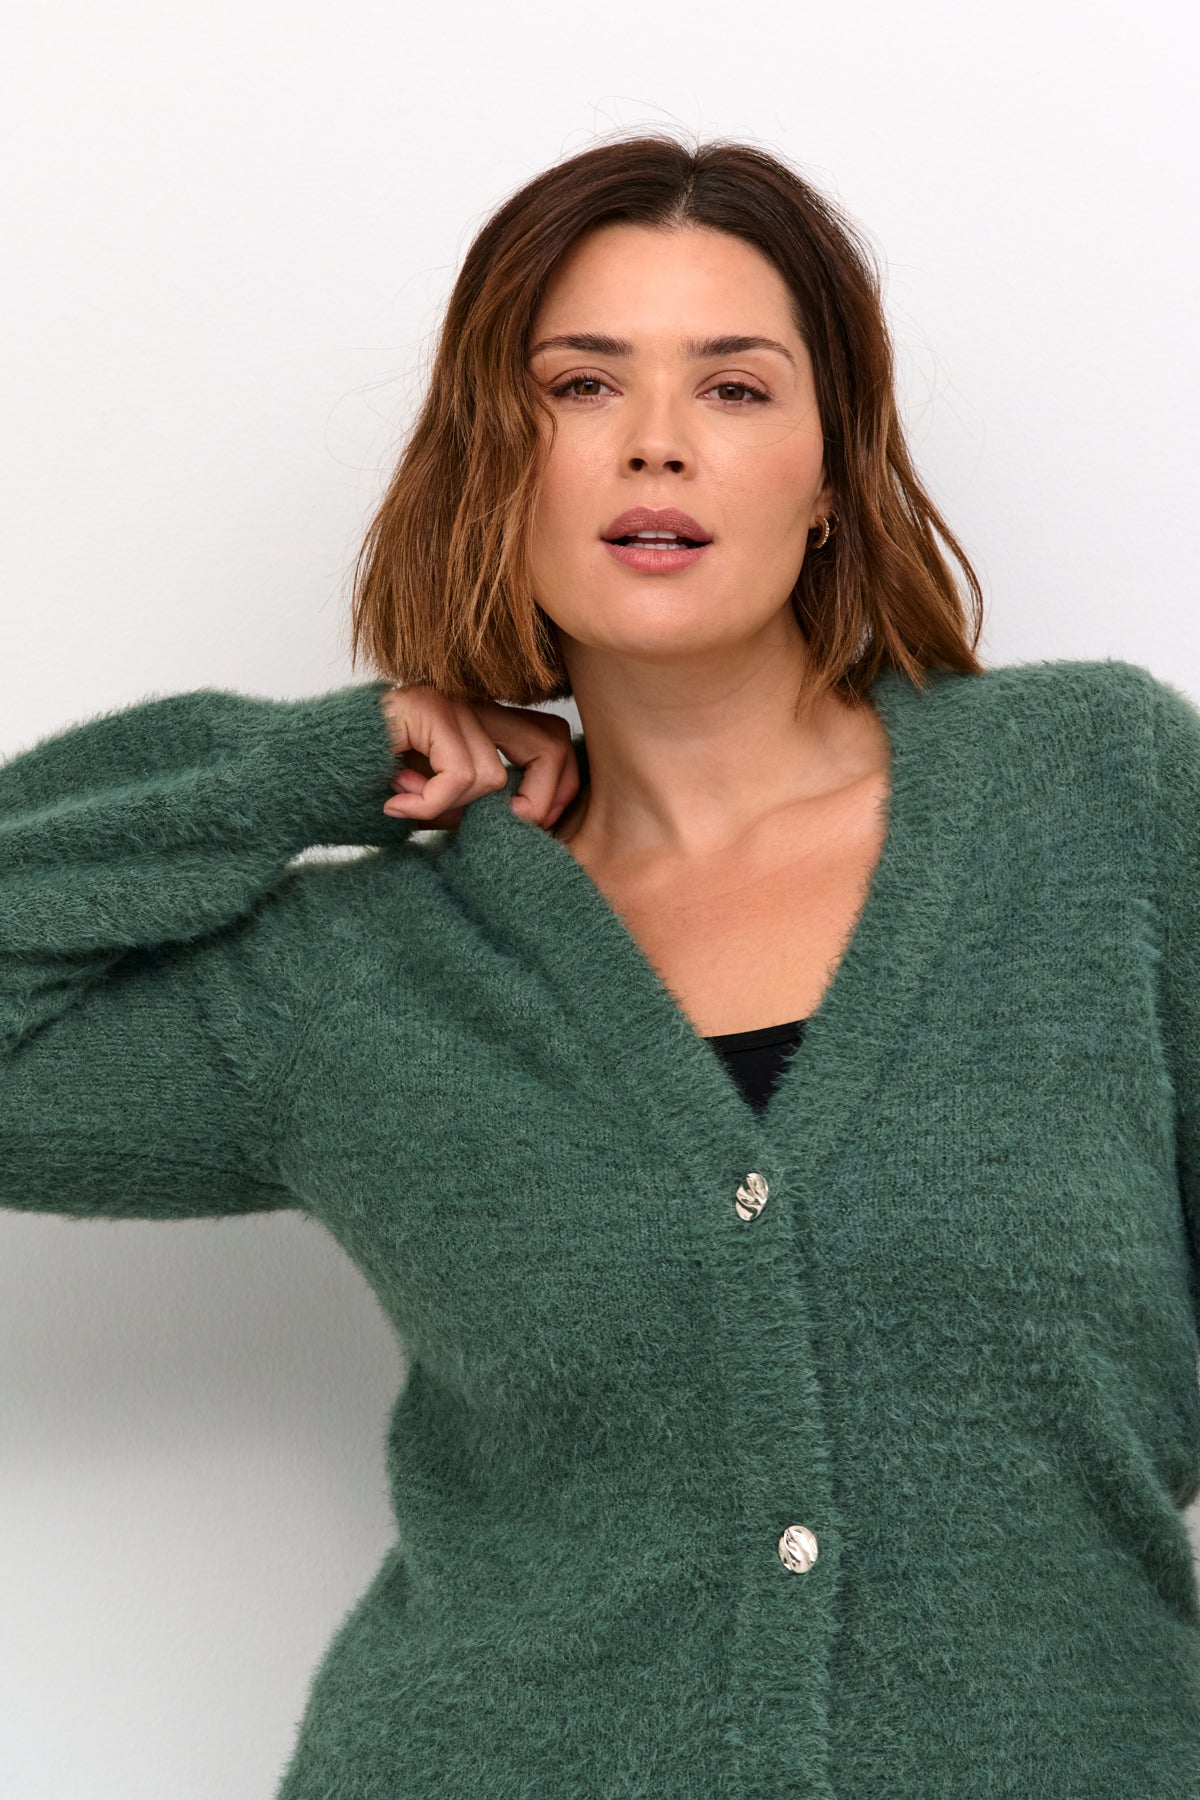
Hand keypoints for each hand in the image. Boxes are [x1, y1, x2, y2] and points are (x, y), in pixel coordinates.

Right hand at [379, 686, 579, 830]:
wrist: (298, 772)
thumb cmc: (359, 791)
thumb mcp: (435, 805)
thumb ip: (476, 806)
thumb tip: (528, 821)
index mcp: (478, 722)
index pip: (549, 739)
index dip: (557, 786)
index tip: (538, 826)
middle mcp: (470, 704)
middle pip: (548, 740)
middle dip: (537, 800)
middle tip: (499, 831)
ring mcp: (448, 700)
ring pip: (491, 776)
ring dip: (450, 811)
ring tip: (408, 806)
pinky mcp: (425, 707)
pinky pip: (457, 775)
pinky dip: (429, 804)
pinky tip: (393, 803)